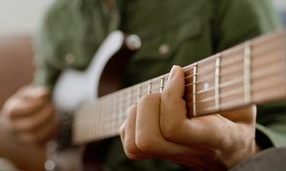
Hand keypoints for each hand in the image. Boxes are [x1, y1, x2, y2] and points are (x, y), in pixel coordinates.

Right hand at [2, 86, 58, 144]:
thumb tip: (45, 94)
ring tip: (55, 116)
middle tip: (53, 108)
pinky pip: (42, 144)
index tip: (45, 100)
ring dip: (49, 126)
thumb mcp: (28, 94)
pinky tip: (55, 124)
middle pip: (29, 125)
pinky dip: (51, 134)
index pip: (18, 111)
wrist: (22, 119)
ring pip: (35, 137)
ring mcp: (21, 138)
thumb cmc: (26, 103)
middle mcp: (13, 127)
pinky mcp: (31, 145)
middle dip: (45, 116)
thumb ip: (35, 93)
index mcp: (10, 112)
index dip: (35, 105)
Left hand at [120, 66, 258, 169]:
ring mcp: (168, 156)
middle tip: (164, 91)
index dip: (170, 96)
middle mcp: (187, 151)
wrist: (232, 155)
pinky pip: (129, 141)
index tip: (178, 72)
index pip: (176, 126)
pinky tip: (149, 110)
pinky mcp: (154, 155)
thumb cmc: (236, 123)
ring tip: (155, 100)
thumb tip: (194, 70)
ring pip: (134, 144)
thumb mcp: (242, 103)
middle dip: (148, 104)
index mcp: (212, 138)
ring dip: (137, 113)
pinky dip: (131, 120)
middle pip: (147, 138)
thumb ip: (228, 87)